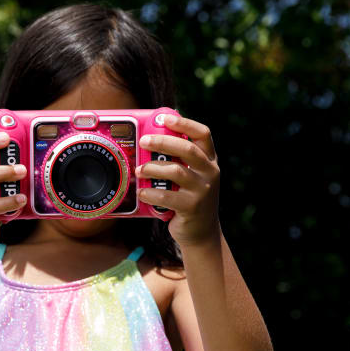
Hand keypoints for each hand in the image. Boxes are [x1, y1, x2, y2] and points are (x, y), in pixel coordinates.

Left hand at [136, 114, 220, 247]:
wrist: (201, 232)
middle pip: (187, 149)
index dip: (185, 124)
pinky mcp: (192, 207)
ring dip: (152, 168)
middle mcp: (210, 172)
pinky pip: (167, 196)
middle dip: (162, 142)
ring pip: (175, 171)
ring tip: (139, 170)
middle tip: (143, 142)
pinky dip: (150, 192)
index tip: (166, 118)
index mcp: (210, 160)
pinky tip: (142, 192)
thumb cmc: (189, 198)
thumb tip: (151, 139)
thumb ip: (180, 161)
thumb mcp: (193, 177)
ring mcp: (203, 190)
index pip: (203, 134)